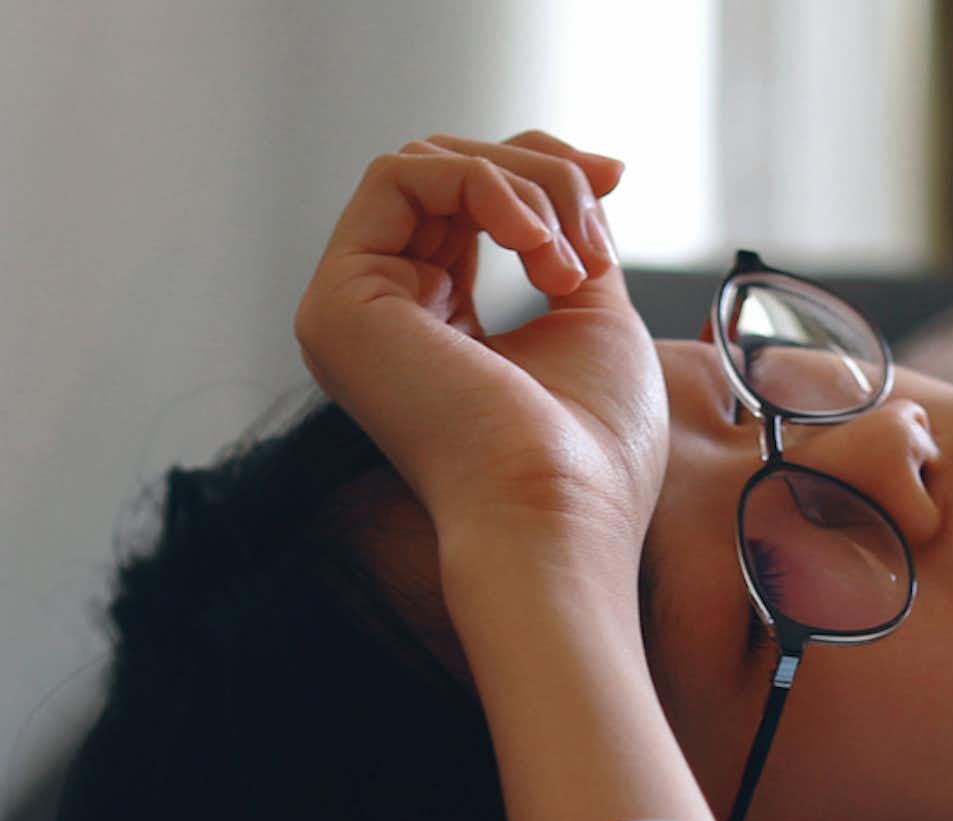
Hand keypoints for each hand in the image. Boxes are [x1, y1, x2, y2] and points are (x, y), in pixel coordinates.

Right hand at [292, 131, 665, 578]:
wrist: (557, 522)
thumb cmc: (590, 459)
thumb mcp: (592, 316)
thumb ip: (567, 240)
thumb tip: (576, 175)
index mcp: (434, 329)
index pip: (469, 202)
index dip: (544, 170)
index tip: (615, 178)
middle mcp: (383, 319)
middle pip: (449, 174)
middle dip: (542, 176)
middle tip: (595, 238)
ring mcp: (351, 312)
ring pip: (428, 165)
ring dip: (522, 187)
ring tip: (566, 263)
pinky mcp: (337, 303)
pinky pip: (400, 176)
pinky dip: (482, 186)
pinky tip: (531, 243)